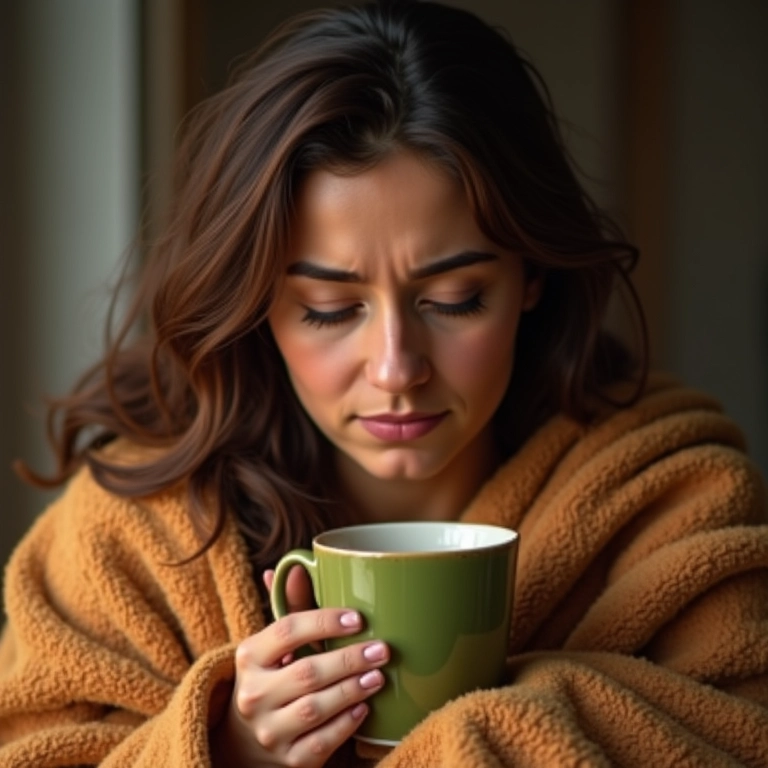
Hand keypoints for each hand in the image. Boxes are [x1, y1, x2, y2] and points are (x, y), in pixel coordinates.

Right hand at [211, 567, 388, 767]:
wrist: (248, 739)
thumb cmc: (274, 675)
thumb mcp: (275, 643)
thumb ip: (292, 605)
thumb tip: (299, 565)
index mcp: (249, 656)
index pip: (287, 630)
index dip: (325, 621)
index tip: (358, 619)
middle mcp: (253, 695)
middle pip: (307, 672)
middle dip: (350, 659)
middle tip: (383, 649)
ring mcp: (269, 731)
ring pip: (315, 709)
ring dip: (352, 690)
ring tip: (379, 676)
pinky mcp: (288, 760)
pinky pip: (322, 743)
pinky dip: (346, 724)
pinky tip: (364, 708)